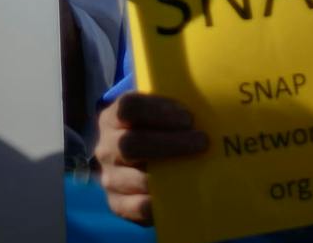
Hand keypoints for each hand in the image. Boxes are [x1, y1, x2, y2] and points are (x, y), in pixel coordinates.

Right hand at [95, 93, 206, 225]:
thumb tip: (206, 104)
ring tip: (195, 169)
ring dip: (169, 174)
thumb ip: (171, 108)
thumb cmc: (151, 128)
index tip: (188, 118)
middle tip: (201, 142)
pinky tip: (178, 195)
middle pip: (131, 143)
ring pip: (136, 177)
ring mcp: (109, 177)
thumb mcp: (154, 112)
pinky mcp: (116, 203)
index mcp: (112, 117)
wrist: (131, 157)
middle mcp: (106, 146)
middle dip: (170, 143)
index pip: (129, 107)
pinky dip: (158, 203)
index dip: (158, 110)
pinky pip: (135, 207)